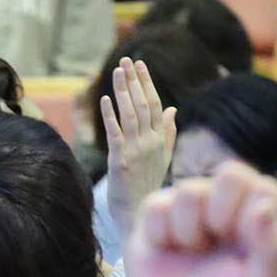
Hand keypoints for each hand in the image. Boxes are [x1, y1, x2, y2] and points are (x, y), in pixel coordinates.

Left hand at [100, 58, 176, 246]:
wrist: (142, 215)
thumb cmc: (149, 187)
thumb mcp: (164, 158)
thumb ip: (168, 132)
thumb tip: (172, 109)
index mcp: (161, 140)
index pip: (155, 105)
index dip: (147, 84)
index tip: (140, 66)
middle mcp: (151, 142)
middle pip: (144, 105)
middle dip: (135, 81)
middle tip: (128, 60)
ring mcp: (137, 151)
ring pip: (131, 114)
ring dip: (124, 92)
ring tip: (117, 71)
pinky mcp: (121, 160)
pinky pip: (116, 133)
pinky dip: (110, 116)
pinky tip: (105, 100)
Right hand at [126, 164, 276, 276]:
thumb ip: (273, 249)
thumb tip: (263, 207)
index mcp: (270, 215)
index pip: (266, 189)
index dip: (251, 218)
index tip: (243, 246)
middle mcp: (235, 202)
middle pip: (231, 174)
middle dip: (221, 214)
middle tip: (219, 241)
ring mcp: (197, 203)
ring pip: (189, 190)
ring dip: (190, 231)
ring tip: (195, 251)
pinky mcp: (160, 210)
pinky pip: (157, 205)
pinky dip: (162, 234)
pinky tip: (170, 249)